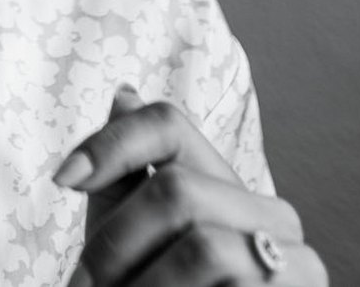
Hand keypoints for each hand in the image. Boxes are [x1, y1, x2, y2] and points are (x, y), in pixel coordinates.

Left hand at [59, 88, 326, 286]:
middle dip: (114, 246)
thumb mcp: (133, 248)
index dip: (111, 142)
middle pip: (178, 190)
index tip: (62, 180)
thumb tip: (121, 92)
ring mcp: (298, 266)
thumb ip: (123, 183)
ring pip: (202, 247)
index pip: (168, 125)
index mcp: (228, 189)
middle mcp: (273, 217)